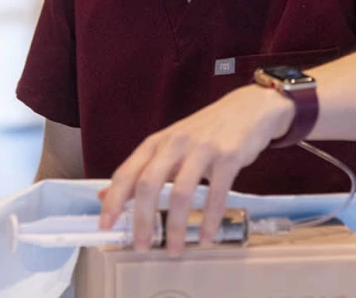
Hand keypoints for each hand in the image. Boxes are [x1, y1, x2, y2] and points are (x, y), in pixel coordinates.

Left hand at [97, 85, 293, 255]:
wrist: (250, 107)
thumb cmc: (207, 130)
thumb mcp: (171, 145)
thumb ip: (142, 169)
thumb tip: (105, 196)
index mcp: (157, 142)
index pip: (127, 172)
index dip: (114, 200)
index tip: (105, 226)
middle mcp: (176, 143)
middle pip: (149, 184)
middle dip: (143, 219)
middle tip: (141, 246)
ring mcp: (202, 149)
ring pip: (181, 193)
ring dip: (176, 227)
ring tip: (175, 249)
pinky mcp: (228, 156)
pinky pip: (216, 194)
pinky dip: (210, 220)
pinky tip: (207, 238)